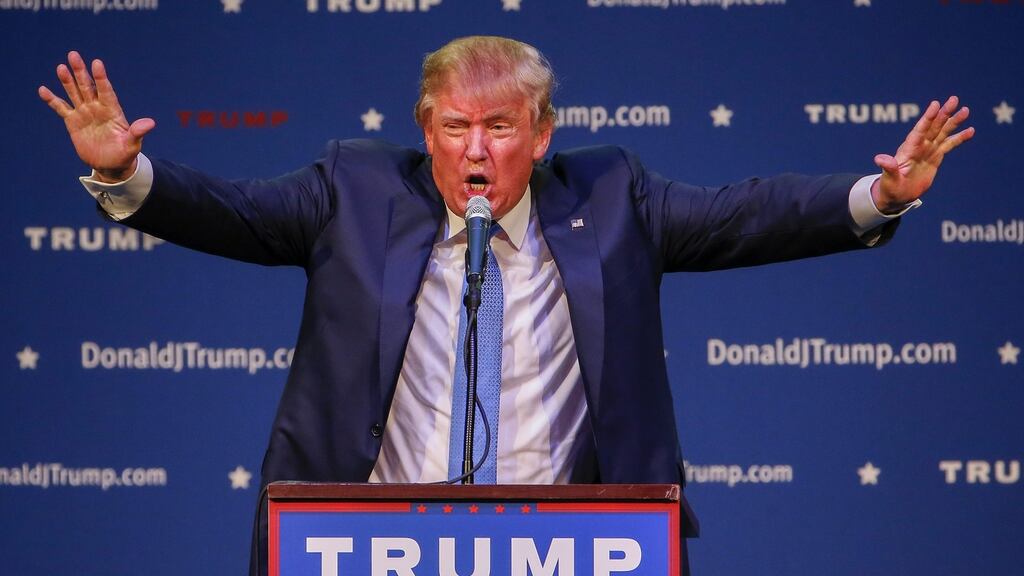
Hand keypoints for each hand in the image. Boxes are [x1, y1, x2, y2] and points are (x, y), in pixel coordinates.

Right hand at [38, 51, 154, 182]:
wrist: (111, 165)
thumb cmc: (125, 154)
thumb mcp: (132, 144)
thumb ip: (137, 132)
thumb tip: (150, 123)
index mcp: (112, 111)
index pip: (106, 91)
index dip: (101, 78)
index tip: (97, 63)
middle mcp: (97, 108)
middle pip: (88, 86)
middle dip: (80, 71)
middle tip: (73, 54)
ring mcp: (84, 113)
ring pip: (74, 93)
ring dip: (67, 81)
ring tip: (61, 67)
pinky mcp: (73, 122)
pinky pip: (61, 108)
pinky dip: (52, 99)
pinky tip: (43, 90)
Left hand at [871, 96, 973, 212]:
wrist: (898, 196)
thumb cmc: (890, 188)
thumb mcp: (889, 180)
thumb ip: (888, 168)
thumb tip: (879, 159)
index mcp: (908, 150)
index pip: (919, 131)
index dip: (927, 118)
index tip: (935, 104)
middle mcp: (919, 146)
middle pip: (933, 126)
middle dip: (943, 113)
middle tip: (954, 99)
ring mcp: (928, 150)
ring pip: (942, 132)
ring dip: (953, 121)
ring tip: (965, 110)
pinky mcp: (935, 157)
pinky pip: (949, 145)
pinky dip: (959, 137)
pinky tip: (970, 130)